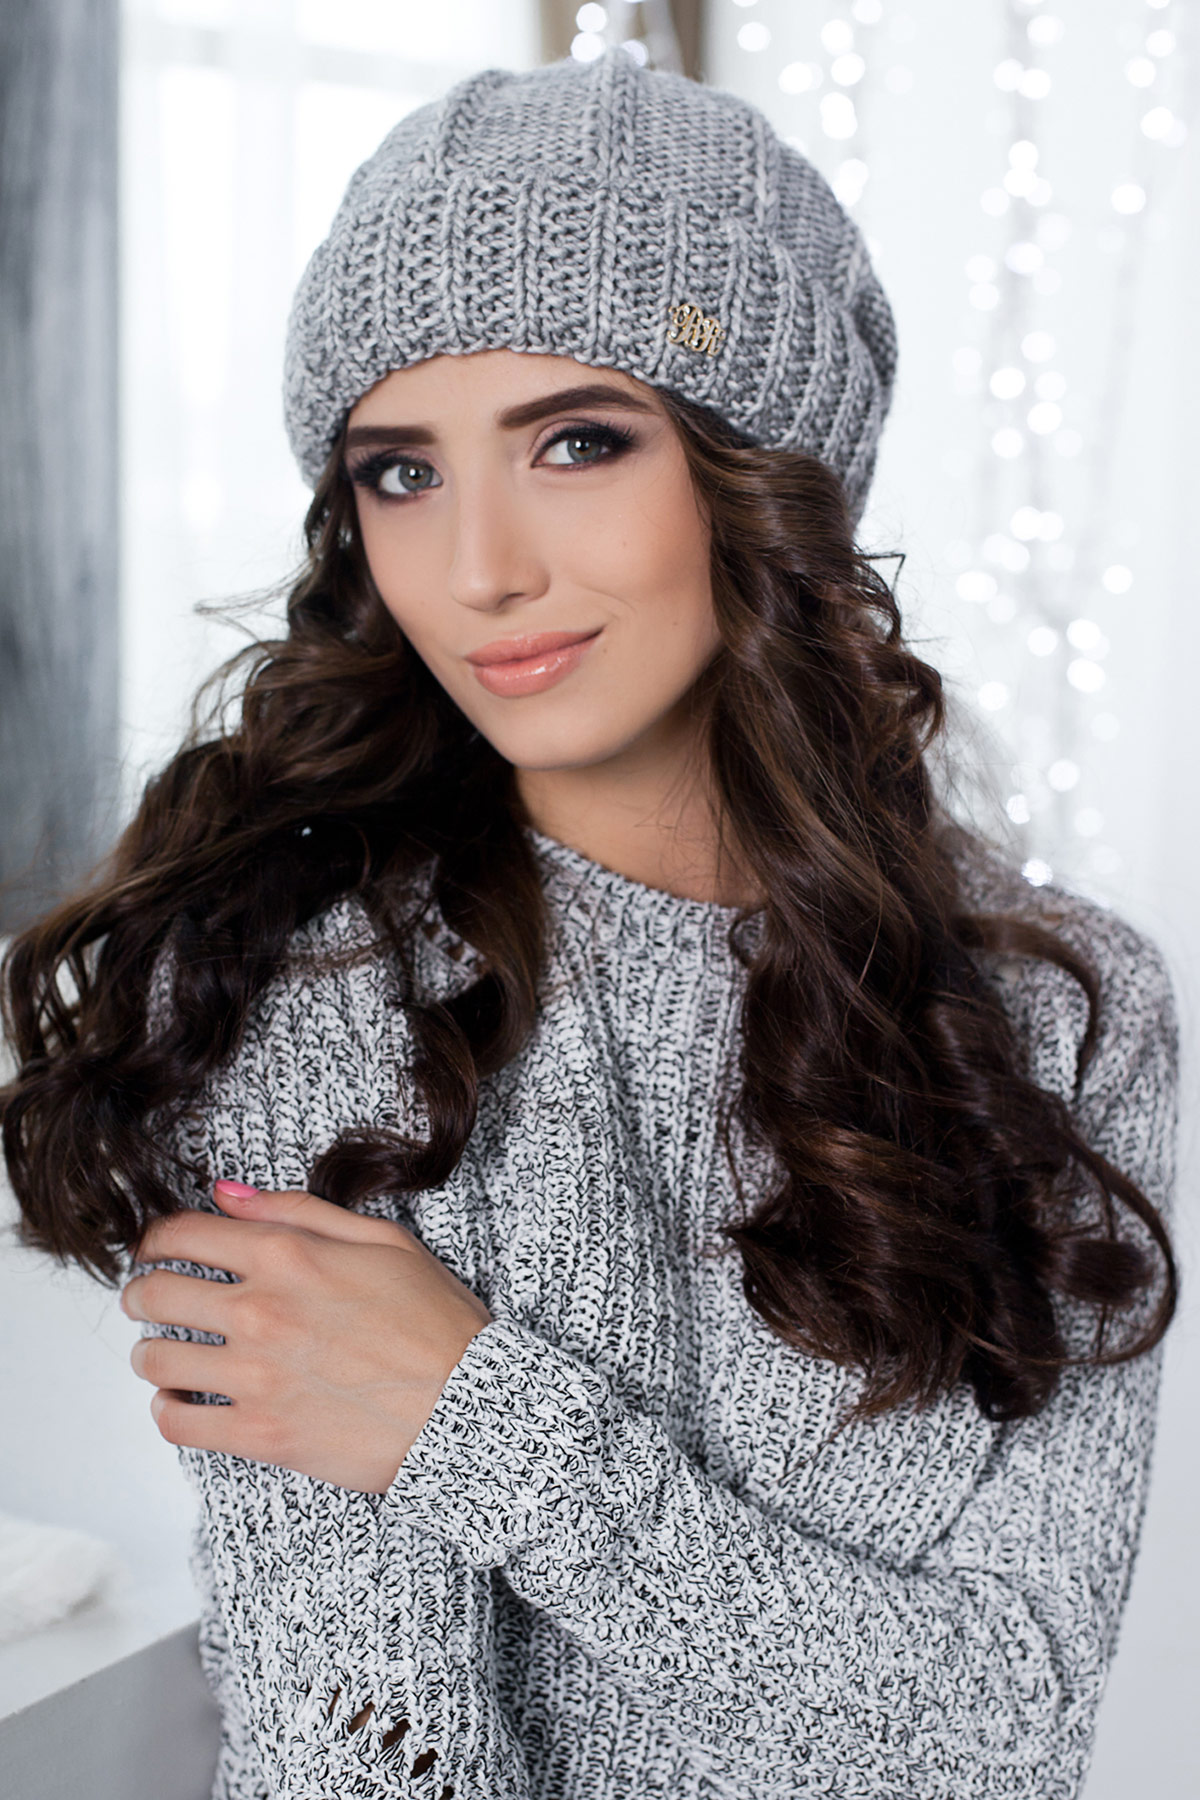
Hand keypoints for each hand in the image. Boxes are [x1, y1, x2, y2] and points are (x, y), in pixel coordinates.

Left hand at [120, 1182, 492, 1492]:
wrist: (471, 1408)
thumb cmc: (438, 1322)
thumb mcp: (384, 1241)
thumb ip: (298, 1211)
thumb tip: (227, 1194)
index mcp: (288, 1255)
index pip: (181, 1235)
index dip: (156, 1239)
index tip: (157, 1249)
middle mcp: (261, 1310)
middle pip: (155, 1293)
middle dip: (142, 1291)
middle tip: (149, 1297)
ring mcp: (256, 1375)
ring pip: (156, 1358)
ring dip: (151, 1351)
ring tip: (166, 1352)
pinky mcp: (260, 1433)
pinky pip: (176, 1423)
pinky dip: (167, 1409)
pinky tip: (182, 1400)